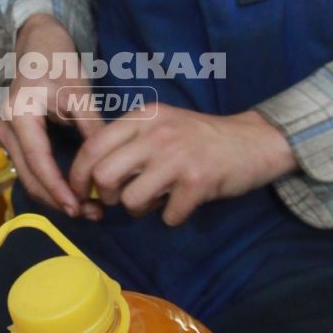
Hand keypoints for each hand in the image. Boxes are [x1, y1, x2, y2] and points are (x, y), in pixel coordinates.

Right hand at [0, 14, 104, 220]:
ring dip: (53, 194)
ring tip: (86, 208)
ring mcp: (5, 133)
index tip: (78, 207)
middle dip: (56, 198)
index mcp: (19, 114)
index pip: (38, 160)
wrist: (37, 42)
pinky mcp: (13, 137)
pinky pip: (29, 166)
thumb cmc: (58, 60)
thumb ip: (91, 126)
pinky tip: (72, 191)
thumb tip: (107, 163)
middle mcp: (5, 127)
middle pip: (28, 175)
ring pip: (27, 174)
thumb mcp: (78, 90)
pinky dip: (49, 182)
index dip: (57, 187)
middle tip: (90, 214)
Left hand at [67, 104, 295, 226]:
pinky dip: (174, 216)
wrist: (254, 141)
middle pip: (104, 176)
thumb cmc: (201, 138)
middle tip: (125, 198)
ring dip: (141, 209)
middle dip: (108, 196)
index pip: (92, 146)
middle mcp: (156, 132)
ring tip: (159, 199)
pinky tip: (185, 202)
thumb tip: (92, 178)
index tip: (80, 193)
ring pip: (130, 199)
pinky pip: (168, 215)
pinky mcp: (198, 181)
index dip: (78, 176)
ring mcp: (178, 156)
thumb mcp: (162, 125)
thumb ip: (129, 143)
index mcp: (143, 116)